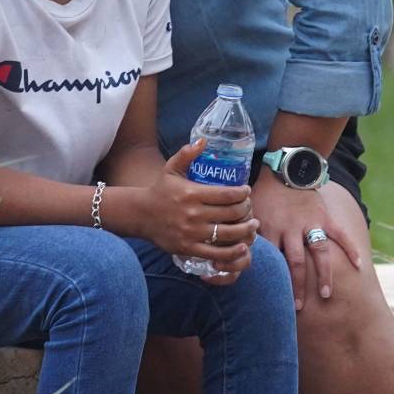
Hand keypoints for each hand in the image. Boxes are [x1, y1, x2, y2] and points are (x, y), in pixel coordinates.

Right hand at [138, 139, 257, 268]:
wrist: (140, 214)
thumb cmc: (160, 191)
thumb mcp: (171, 169)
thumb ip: (186, 154)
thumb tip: (203, 140)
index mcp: (191, 193)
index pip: (227, 194)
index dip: (243, 193)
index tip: (246, 191)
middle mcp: (193, 213)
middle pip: (232, 213)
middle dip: (246, 210)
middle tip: (249, 207)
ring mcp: (191, 232)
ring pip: (229, 233)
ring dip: (247, 230)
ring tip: (253, 226)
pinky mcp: (188, 248)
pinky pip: (217, 253)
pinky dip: (233, 251)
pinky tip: (242, 245)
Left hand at [251, 170, 360, 311]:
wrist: (285, 169)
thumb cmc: (263, 193)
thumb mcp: (250, 211)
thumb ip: (246, 233)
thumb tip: (232, 252)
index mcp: (269, 229)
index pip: (270, 259)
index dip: (271, 279)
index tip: (269, 298)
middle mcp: (290, 229)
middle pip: (295, 262)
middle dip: (297, 286)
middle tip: (297, 306)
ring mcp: (310, 223)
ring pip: (319, 252)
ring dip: (323, 275)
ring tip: (326, 295)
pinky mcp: (325, 217)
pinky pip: (340, 234)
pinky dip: (351, 249)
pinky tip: (358, 266)